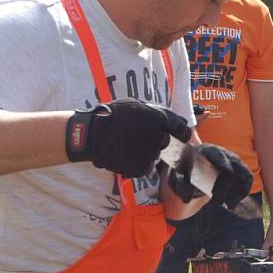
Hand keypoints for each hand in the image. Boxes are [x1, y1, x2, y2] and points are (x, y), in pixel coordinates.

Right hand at [71, 99, 190, 176]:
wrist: (91, 134)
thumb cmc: (112, 116)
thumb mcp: (135, 105)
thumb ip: (159, 112)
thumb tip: (181, 121)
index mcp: (158, 118)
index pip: (181, 128)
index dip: (181, 132)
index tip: (179, 134)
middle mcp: (157, 136)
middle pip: (166, 142)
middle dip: (156, 140)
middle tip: (139, 137)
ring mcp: (149, 154)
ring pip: (154, 155)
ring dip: (145, 152)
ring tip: (127, 145)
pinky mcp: (140, 168)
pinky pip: (145, 168)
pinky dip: (137, 164)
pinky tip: (124, 155)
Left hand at [167, 144, 251, 208]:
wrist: (193, 169)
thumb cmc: (184, 172)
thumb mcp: (177, 179)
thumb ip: (180, 186)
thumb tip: (187, 198)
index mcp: (205, 151)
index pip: (217, 154)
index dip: (223, 162)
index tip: (227, 172)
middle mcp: (222, 153)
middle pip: (231, 167)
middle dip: (225, 186)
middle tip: (216, 200)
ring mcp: (233, 160)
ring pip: (242, 174)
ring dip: (234, 191)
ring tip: (224, 203)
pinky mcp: (240, 169)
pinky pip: (247, 180)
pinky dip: (241, 193)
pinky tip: (231, 203)